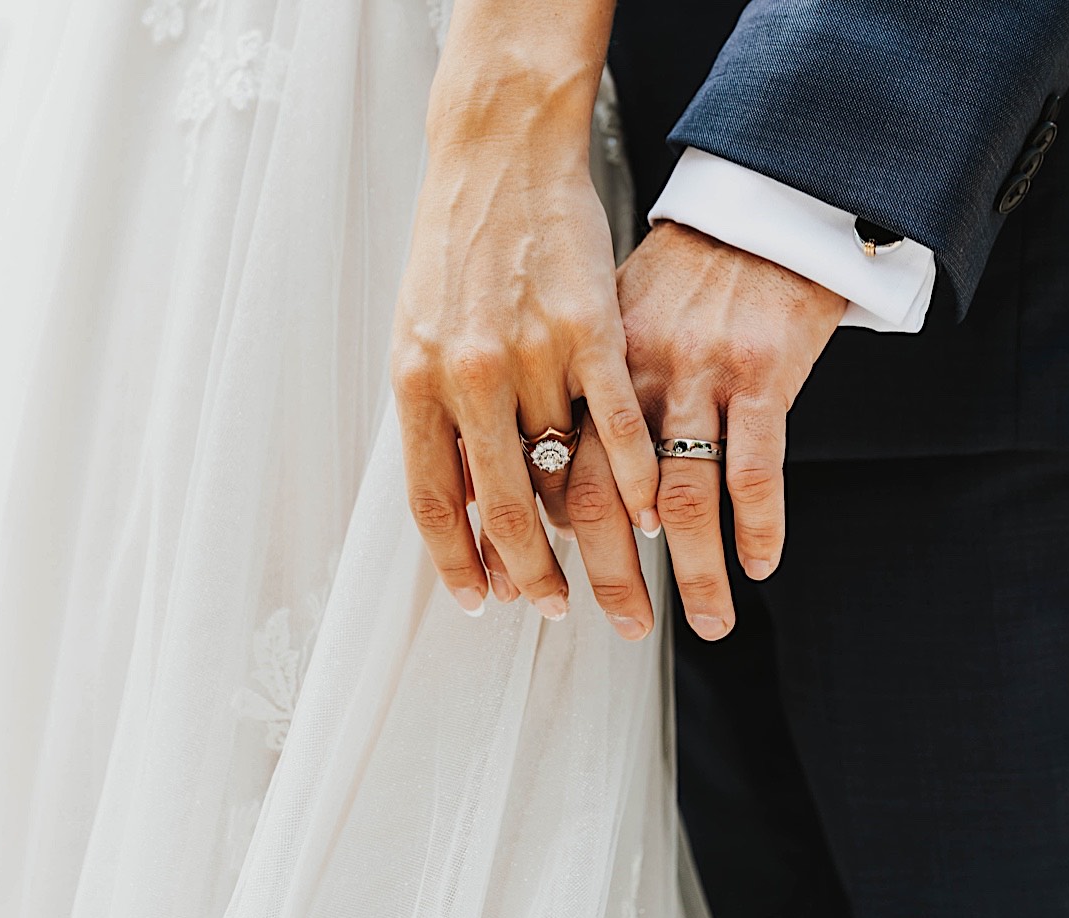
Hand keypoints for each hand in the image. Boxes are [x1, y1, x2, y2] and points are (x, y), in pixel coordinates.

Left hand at [391, 58, 658, 618]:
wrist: (498, 157)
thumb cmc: (455, 248)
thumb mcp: (419, 335)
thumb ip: (440, 417)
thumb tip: (462, 499)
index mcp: (417, 380)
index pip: (434, 499)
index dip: (459, 561)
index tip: (484, 601)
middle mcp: (469, 374)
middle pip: (505, 503)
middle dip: (531, 572)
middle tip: (552, 608)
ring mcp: (533, 351)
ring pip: (567, 469)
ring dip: (591, 533)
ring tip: (608, 570)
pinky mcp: (592, 326)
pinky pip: (621, 423)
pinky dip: (638, 477)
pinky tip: (651, 513)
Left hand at [569, 221, 845, 639]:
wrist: (751, 209)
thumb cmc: (676, 272)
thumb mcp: (602, 318)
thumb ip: (573, 392)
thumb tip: (536, 468)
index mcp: (578, 365)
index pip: (537, 470)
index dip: (530, 540)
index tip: (530, 587)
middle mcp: (626, 376)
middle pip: (599, 500)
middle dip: (608, 576)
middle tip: (620, 624)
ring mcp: (693, 376)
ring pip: (679, 500)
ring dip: (694, 574)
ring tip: (708, 622)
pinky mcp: (758, 373)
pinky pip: (753, 469)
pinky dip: (757, 525)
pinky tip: (759, 563)